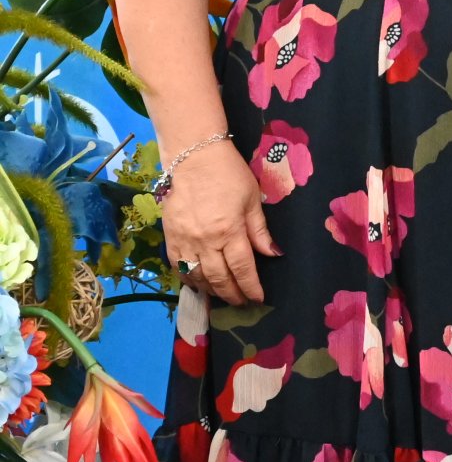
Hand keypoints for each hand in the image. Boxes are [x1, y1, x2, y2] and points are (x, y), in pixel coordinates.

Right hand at [161, 139, 276, 306]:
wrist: (193, 158)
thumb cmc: (229, 175)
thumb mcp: (252, 199)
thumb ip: (259, 230)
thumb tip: (272, 254)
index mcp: (230, 230)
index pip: (242, 268)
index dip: (251, 287)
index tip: (258, 298)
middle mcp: (205, 240)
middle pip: (219, 278)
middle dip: (232, 294)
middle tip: (242, 302)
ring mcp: (184, 241)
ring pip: (197, 277)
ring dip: (211, 290)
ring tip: (223, 295)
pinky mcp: (169, 238)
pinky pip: (178, 267)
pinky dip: (189, 279)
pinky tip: (198, 284)